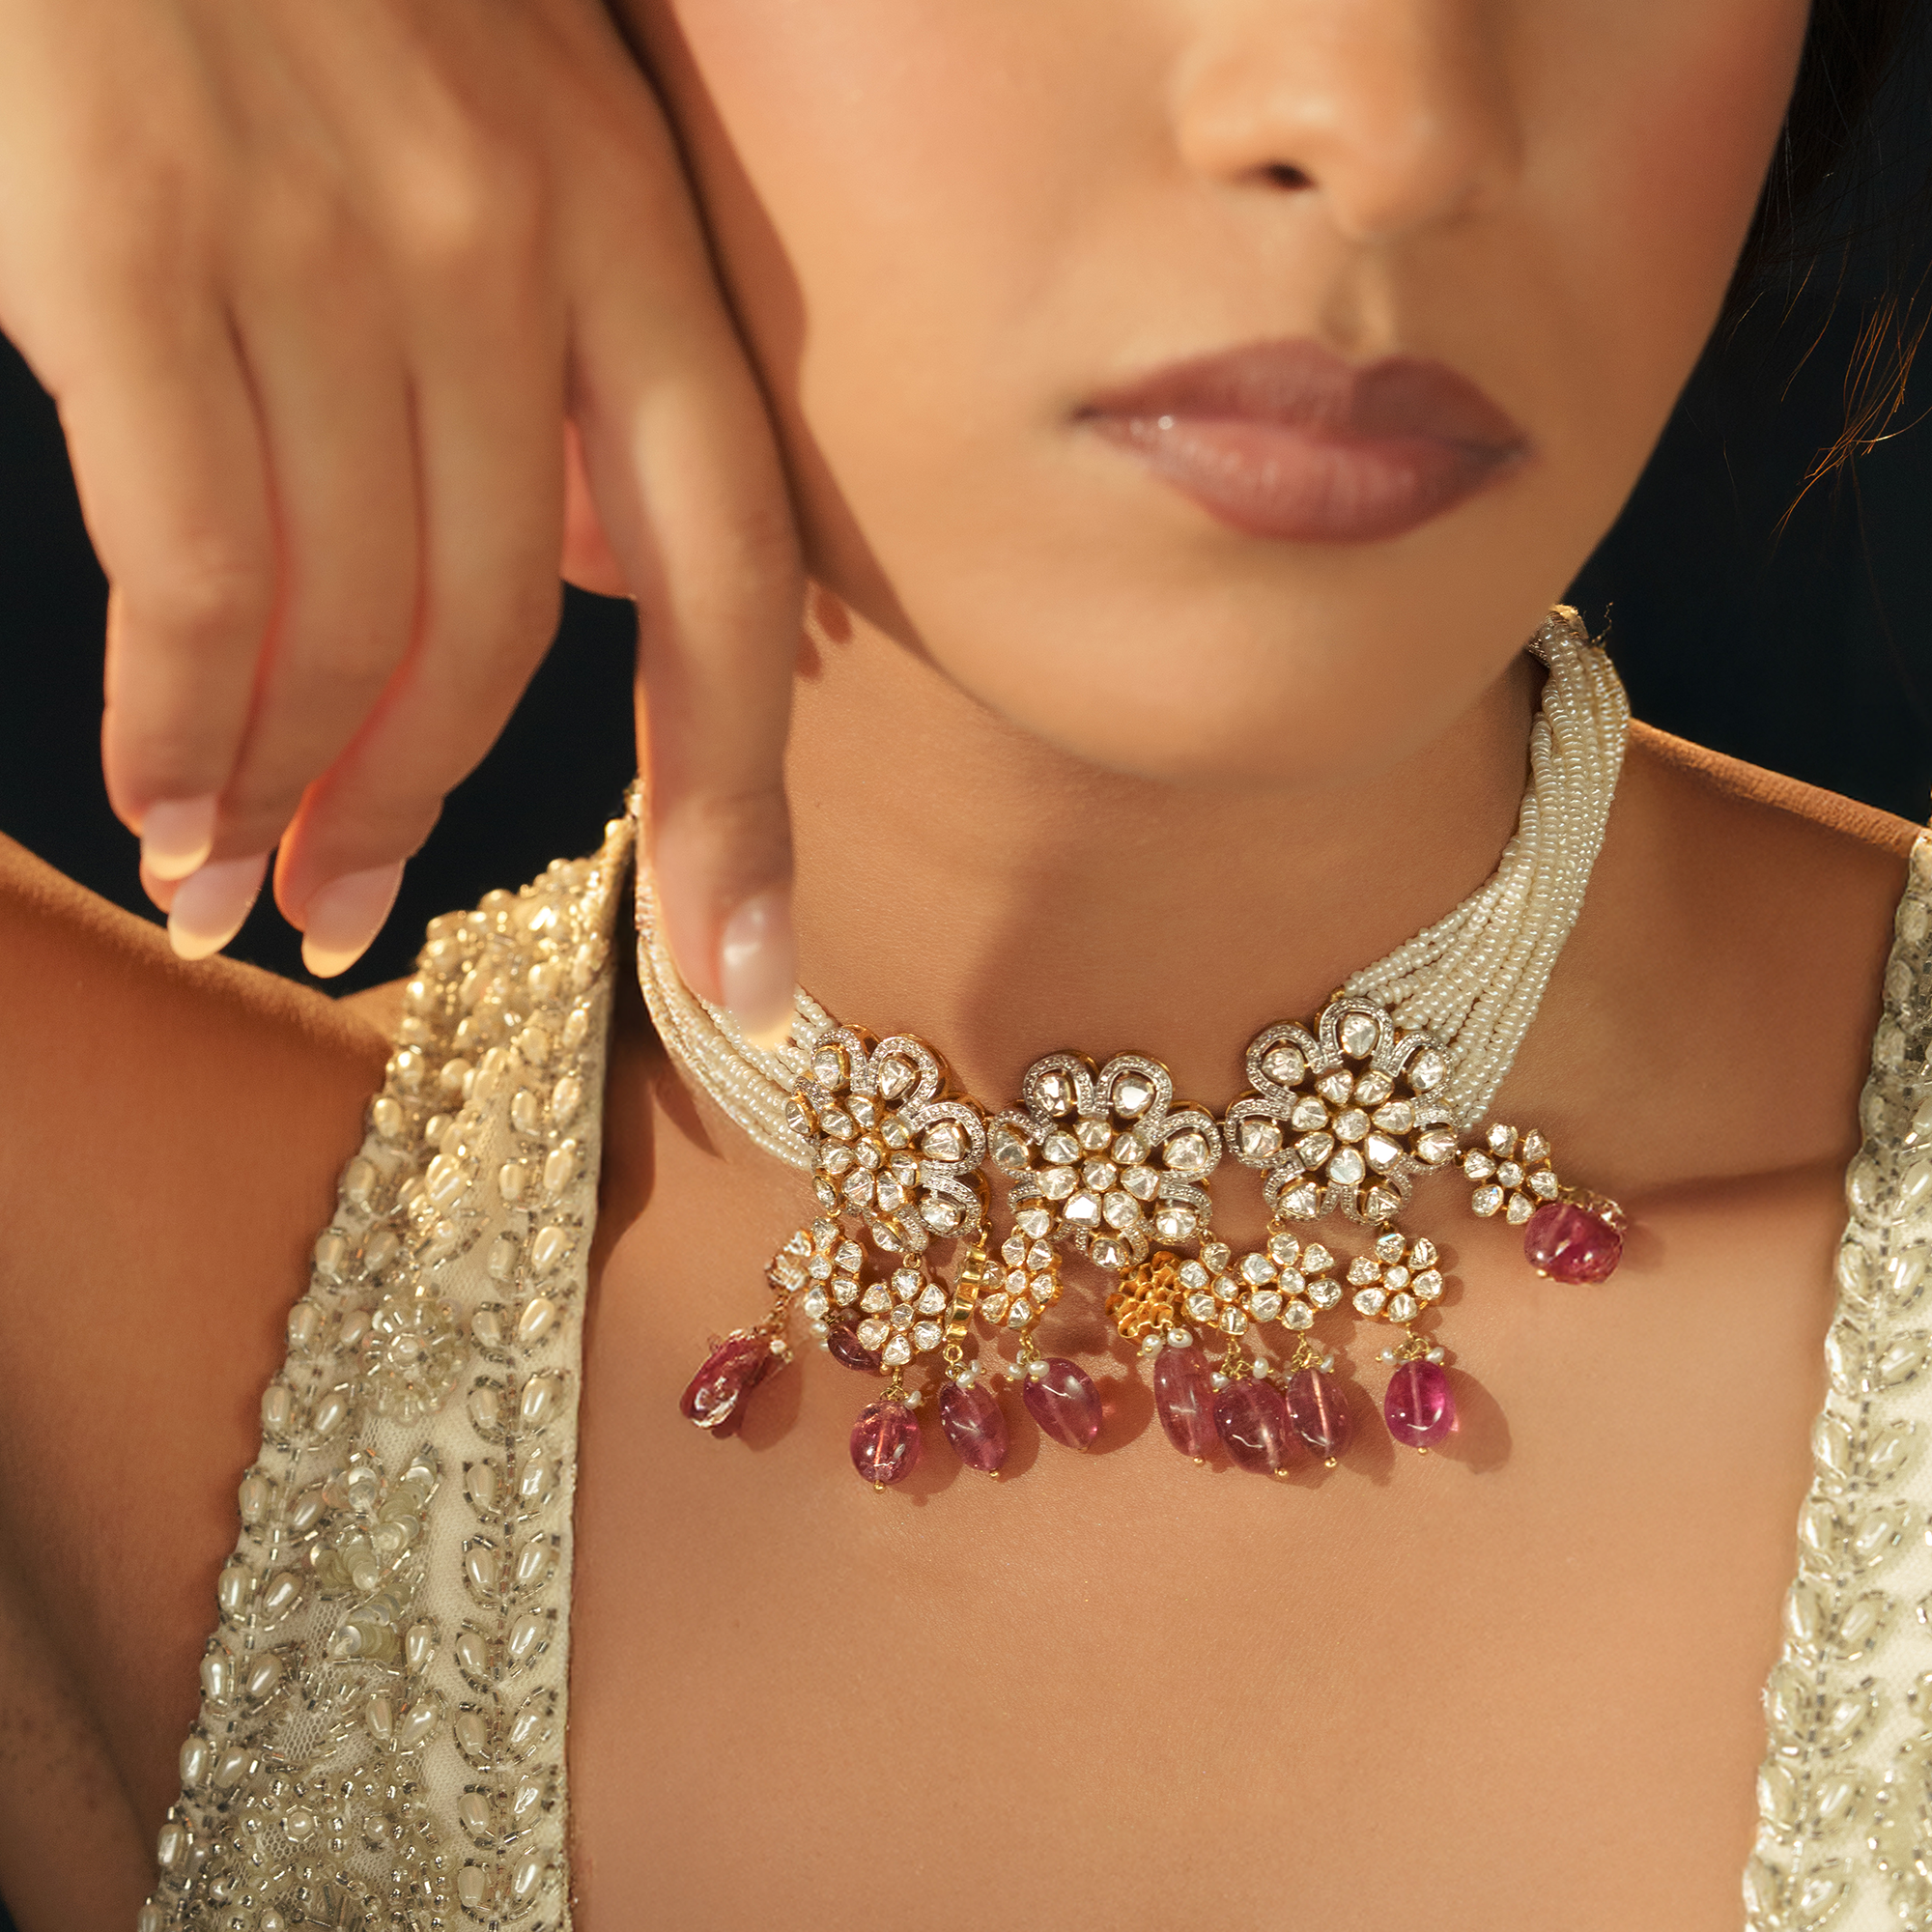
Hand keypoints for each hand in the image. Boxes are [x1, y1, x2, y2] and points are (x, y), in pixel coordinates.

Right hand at [0, 0, 800, 1029]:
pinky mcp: (128, 230)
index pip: (730, 564)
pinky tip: (162, 805)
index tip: (752, 970)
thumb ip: (559, 360)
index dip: (743, 793)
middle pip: (511, 627)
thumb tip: (569, 586)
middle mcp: (505, 234)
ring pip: (349, 617)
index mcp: (623, 223)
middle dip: (432, 810)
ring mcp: (323, 234)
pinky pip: (192, 567)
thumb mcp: (498, 130)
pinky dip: (179, 721)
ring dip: (294, 792)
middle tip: (363, 926)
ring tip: (246, 887)